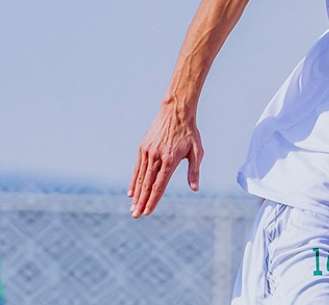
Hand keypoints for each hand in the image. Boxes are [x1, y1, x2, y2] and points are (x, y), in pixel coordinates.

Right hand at [128, 102, 203, 217]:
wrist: (176, 112)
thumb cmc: (189, 133)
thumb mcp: (197, 151)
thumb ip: (194, 171)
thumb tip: (195, 188)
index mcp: (170, 160)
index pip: (160, 185)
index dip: (153, 200)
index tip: (148, 212)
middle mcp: (156, 158)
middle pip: (147, 184)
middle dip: (142, 202)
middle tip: (136, 216)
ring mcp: (147, 153)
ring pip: (140, 178)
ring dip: (136, 194)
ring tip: (133, 208)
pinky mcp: (142, 148)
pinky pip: (137, 168)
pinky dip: (133, 181)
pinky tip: (131, 192)